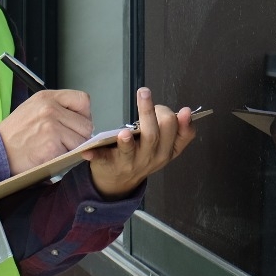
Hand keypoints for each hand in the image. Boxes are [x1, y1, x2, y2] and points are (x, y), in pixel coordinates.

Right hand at [0, 89, 93, 175]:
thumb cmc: (14, 133)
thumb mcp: (34, 109)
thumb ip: (57, 109)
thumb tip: (81, 120)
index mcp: (47, 97)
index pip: (82, 100)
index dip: (84, 115)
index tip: (76, 124)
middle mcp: (50, 108)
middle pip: (86, 124)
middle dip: (80, 136)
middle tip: (65, 141)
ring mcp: (51, 126)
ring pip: (81, 140)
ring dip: (72, 148)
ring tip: (55, 148)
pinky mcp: (51, 145)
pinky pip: (71, 153)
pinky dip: (64, 158)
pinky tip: (50, 155)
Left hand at [82, 87, 196, 199]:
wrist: (119, 182)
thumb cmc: (143, 155)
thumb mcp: (164, 146)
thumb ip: (177, 130)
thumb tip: (188, 111)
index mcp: (167, 151)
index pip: (180, 135)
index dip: (182, 121)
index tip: (181, 110)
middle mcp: (152, 157)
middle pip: (155, 134)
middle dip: (150, 113)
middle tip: (144, 92)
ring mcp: (131, 163)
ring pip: (131, 149)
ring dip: (128, 141)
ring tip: (124, 133)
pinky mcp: (110, 165)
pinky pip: (103, 159)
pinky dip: (96, 155)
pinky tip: (88, 152)